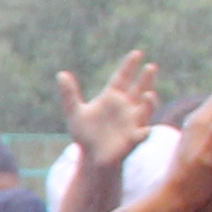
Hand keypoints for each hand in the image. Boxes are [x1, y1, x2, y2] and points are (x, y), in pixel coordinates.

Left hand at [57, 51, 160, 166]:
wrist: (92, 157)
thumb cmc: (86, 134)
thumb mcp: (75, 113)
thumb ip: (69, 94)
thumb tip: (60, 73)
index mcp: (112, 97)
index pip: (122, 78)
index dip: (129, 66)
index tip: (137, 53)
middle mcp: (126, 107)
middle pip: (138, 89)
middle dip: (145, 79)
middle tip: (151, 67)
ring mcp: (132, 122)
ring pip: (145, 109)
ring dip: (150, 103)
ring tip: (149, 94)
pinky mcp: (133, 138)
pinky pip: (143, 134)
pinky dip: (145, 131)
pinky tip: (146, 129)